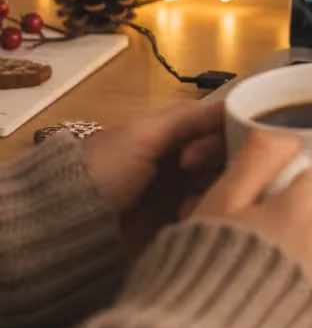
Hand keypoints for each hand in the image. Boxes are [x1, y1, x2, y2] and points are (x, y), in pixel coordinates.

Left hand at [83, 99, 226, 252]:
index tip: (195, 156)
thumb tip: (235, 99)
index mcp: (169, 134)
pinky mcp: (174, 223)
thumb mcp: (142, 136)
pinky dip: (203, 212)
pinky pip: (206, 211)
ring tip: (187, 207)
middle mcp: (178, 160)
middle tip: (190, 177)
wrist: (59, 227)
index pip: (216, 126)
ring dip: (211, 190)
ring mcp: (177, 193)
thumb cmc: (101, 172)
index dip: (217, 136)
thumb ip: (189, 118)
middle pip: (222, 155)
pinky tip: (187, 219)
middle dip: (214, 165)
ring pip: (218, 184)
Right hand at [190, 130, 311, 311]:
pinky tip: (258, 301)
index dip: (282, 186)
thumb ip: (258, 160)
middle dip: (288, 220)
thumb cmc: (201, 272)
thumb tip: (286, 139)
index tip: (253, 203)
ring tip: (246, 274)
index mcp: (311, 211)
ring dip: (293, 256)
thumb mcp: (220, 202)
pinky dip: (294, 292)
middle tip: (244, 238)